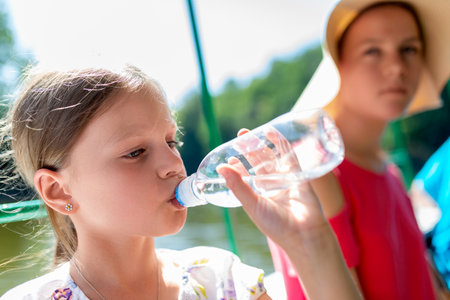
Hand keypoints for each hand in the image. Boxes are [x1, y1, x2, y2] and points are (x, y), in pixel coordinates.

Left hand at [216, 128, 328, 250]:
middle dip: (249, 150)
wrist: (304, 233)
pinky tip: (272, 132)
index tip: (230, 156)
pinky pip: (289, 155)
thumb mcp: (252, 204)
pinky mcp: (298, 174)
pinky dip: (281, 143)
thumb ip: (237, 185)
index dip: (238, 166)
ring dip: (262, 144)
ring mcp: (285, 180)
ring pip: (272, 158)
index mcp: (258, 196)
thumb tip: (221, 168)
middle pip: (259, 163)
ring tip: (251, 133)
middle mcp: (271, 187)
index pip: (246, 177)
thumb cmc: (276, 225)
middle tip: (240, 136)